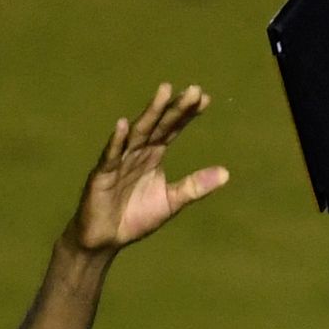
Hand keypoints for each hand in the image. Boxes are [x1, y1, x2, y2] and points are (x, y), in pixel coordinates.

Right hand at [65, 85, 226, 255]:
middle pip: (159, 125)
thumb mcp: (172, 201)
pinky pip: (111, 155)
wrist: (106, 238)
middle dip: (175, 107)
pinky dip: (117, 141)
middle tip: (193, 89)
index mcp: (153, 156)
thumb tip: (227, 173)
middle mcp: (137, 152)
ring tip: (164, 93)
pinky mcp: (102, 174)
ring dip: (150, 113)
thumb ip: (195, 186)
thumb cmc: (136, 217)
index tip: (205, 98)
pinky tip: (124, 125)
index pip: (173, 129)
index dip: (187, 114)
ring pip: (138, 133)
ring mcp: (119, 160)